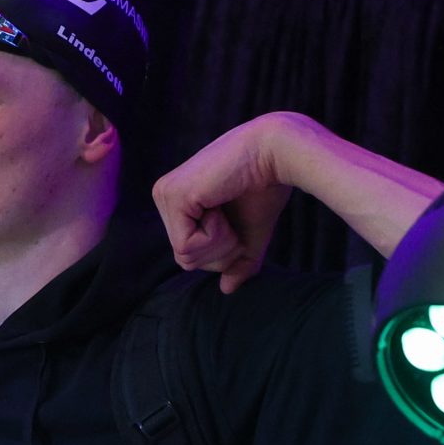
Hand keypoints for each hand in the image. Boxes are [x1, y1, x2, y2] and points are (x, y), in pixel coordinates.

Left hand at [151, 116, 294, 293]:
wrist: (279, 155)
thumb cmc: (265, 187)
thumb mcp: (249, 235)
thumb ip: (237, 262)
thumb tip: (226, 290)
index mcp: (177, 203)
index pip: (190, 255)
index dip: (222, 251)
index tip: (236, 219)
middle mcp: (164, 196)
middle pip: (185, 260)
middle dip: (220, 251)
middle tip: (233, 215)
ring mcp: (165, 194)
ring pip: (185, 257)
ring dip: (219, 242)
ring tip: (227, 207)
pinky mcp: (173, 196)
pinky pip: (187, 245)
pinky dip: (214, 235)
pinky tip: (220, 204)